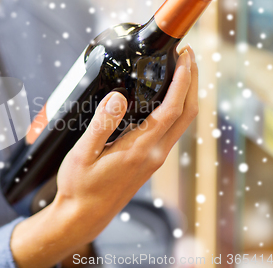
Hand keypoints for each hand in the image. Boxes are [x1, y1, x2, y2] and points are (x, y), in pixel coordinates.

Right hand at [11, 47, 197, 267]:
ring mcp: (154, 159)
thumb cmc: (80, 187)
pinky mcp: (149, 162)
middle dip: (192, 82)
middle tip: (187, 56)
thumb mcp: (83, 154)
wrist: (84, 216)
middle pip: (188, 113)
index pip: (173, 108)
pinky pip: (171, 130)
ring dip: (185, 95)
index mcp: (140, 149)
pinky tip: (161, 99)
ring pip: (181, 122)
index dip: (183, 79)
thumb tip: (117, 96)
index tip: (185, 56)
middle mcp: (154, 154)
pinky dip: (174, 108)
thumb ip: (101, 124)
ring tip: (177, 71)